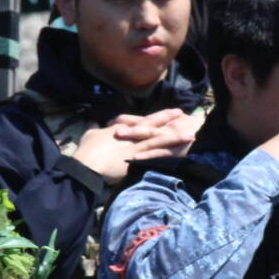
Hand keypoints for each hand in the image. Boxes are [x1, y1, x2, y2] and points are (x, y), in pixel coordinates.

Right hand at [71, 109, 195, 184]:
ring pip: (160, 138)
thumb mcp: (90, 135)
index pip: (141, 120)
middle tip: (181, 114)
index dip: (154, 117)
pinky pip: (158, 155)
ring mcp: (137, 146)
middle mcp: (132, 135)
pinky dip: (170, 153)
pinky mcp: (138, 159)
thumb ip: (95, 129)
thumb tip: (94, 124)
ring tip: (191, 134)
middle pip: (153, 125)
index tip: (164, 113)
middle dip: (168, 119)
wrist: (87, 165)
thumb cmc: (87, 151)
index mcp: (122, 128)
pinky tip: (182, 152)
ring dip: (176, 136)